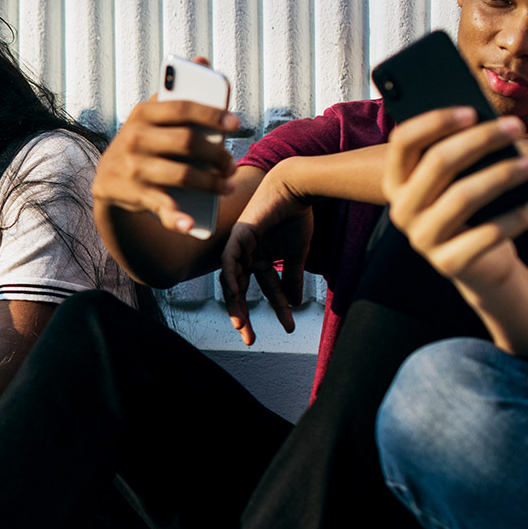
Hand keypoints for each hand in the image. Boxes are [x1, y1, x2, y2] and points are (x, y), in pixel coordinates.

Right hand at [93, 89, 240, 234]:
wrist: (108, 177)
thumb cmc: (143, 140)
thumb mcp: (153, 115)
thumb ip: (178, 91)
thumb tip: (201, 59)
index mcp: (143, 113)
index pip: (182, 108)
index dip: (212, 115)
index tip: (236, 124)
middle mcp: (134, 138)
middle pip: (187, 144)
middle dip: (217, 155)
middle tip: (231, 164)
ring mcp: (132, 168)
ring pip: (181, 176)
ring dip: (211, 183)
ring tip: (226, 186)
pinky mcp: (131, 194)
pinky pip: (159, 205)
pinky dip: (174, 217)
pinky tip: (190, 223)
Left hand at [219, 167, 311, 345]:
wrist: (298, 189)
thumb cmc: (297, 216)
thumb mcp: (297, 255)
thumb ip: (293, 278)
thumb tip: (295, 303)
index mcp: (261, 260)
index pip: (265, 290)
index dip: (276, 309)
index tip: (287, 327)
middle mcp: (248, 256)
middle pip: (241, 291)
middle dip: (244, 316)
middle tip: (249, 340)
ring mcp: (241, 247)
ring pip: (232, 280)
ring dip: (235, 304)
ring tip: (241, 325)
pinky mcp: (238, 235)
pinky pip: (230, 260)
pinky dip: (231, 277)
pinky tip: (235, 293)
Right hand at [382, 108, 527, 293]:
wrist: (479, 263)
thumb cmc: (470, 209)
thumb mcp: (457, 180)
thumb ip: (456, 155)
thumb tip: (483, 123)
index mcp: (396, 183)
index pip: (403, 142)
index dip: (435, 122)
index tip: (472, 111)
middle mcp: (401, 210)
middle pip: (437, 163)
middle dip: (481, 139)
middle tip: (515, 126)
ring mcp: (421, 239)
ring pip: (462, 196)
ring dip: (503, 175)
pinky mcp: (448, 264)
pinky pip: (486, 234)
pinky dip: (515, 218)